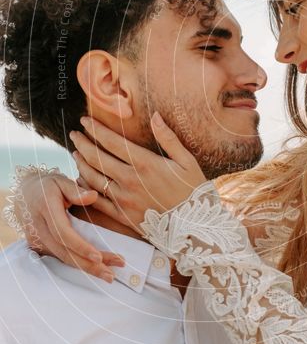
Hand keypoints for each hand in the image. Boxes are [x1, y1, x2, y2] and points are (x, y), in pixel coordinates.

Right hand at [16, 171, 124, 281]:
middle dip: (88, 265)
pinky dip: (78, 264)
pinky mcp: (39, 246)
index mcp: (45, 209)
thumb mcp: (61, 181)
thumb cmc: (48, 186)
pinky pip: (60, 257)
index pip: (62, 233)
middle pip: (64, 252)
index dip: (80, 246)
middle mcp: (39, 228)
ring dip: (86, 268)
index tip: (98, 257)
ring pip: (62, 258)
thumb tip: (93, 196)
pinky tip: (95, 269)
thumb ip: (76, 190)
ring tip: (109, 275)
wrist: (25, 194)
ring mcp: (37, 239)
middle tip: (111, 274)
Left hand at [69, 111, 206, 231]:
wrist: (195, 228)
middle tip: (74, 134)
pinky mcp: (122, 215)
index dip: (95, 129)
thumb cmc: (193, 191)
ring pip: (93, 178)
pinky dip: (86, 188)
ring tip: (76, 153)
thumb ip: (168, 138)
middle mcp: (130, 180)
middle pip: (97, 158)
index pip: (112, 142)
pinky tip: (81, 180)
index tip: (84, 121)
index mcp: (145, 163)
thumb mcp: (187, 161)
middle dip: (82, 143)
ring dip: (81, 164)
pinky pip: (97, 200)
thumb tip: (155, 116)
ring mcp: (124, 199)